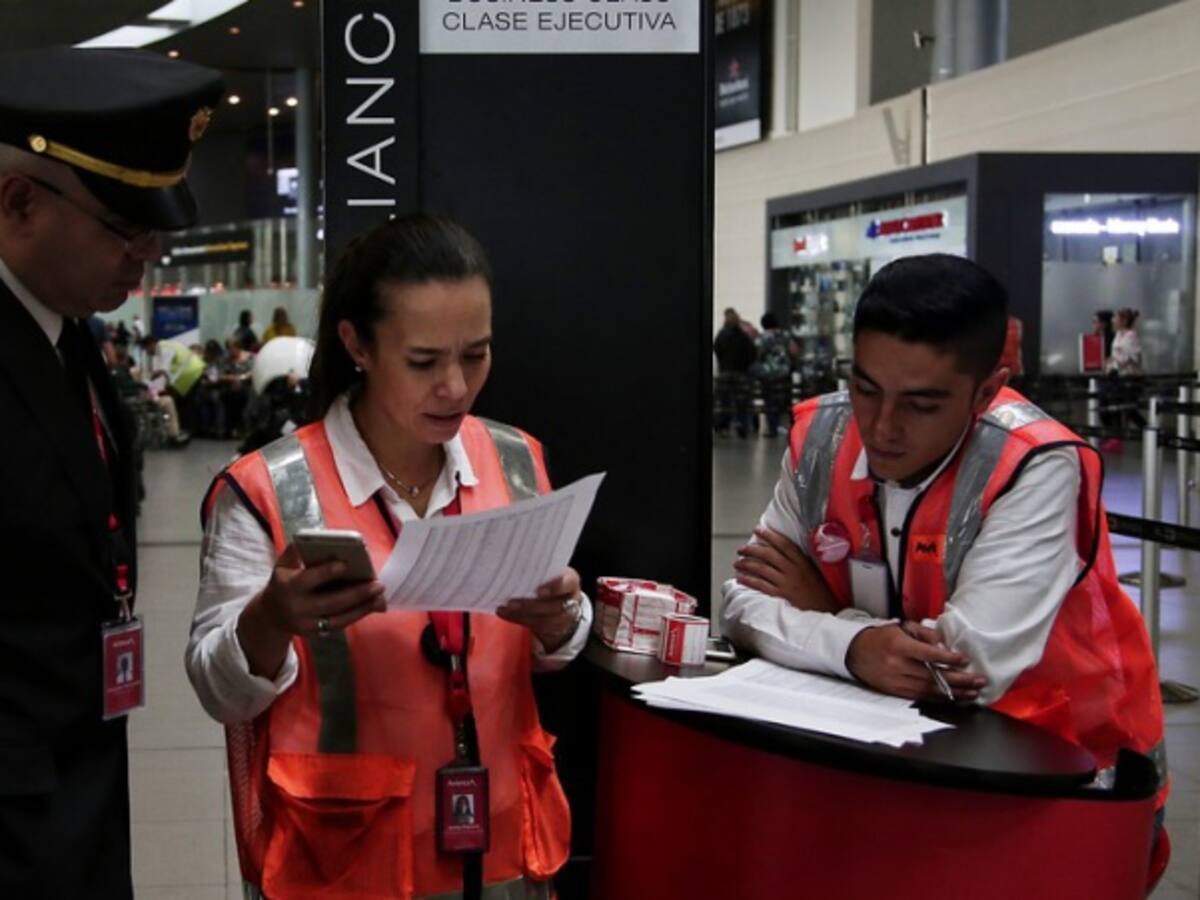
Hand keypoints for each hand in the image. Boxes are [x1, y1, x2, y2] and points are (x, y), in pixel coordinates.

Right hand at [237, 545, 385, 677]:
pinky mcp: (315, 634)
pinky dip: (357, 615)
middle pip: (330, 602)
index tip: (346, 563)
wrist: (271, 616)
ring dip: (362, 608)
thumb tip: (320, 536)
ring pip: (338, 618)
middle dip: (356, 594)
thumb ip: (297, 550)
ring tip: (381, 597)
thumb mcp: (283, 564)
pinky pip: (339, 625)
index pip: (308, 579)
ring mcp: (306, 624)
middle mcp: (297, 608)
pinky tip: (373, 606)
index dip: (327, 572)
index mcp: (288, 586)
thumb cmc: (283, 582)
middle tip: (378, 584)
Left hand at [496, 567, 582, 652]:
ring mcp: (565, 616)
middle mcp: (572, 599)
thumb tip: (511, 567)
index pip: (567, 583)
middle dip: (531, 605)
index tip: (538, 590)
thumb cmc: (549, 578)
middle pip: (554, 606)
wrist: (560, 597)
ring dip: (522, 615)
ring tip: (505, 608)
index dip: (554, 588)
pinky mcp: (554, 628)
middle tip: (511, 602)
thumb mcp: (549, 571)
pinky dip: (518, 619)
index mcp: (571, 580)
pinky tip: (505, 613)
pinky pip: (537, 627)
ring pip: (546, 621)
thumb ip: (536, 571)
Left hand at [734, 526, 839, 612]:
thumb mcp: (812, 570)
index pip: (783, 544)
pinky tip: (740, 578)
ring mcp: (787, 583)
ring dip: (746, 564)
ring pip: (762, 569)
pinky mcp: (782, 596)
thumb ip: (799, 560)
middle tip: (741, 549)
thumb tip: (782, 548)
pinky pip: (761, 586)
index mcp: (802, 562)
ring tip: (737, 563)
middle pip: (768, 554)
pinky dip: (749, 581)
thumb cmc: (819, 590)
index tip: (758, 529)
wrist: (826, 610)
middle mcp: (793, 570)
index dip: (769, 535)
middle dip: (751, 549)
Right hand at [845, 623, 986, 701]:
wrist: (855, 653)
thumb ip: (924, 633)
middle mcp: (897, 666)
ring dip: (954, 692)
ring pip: (930, 690)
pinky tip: (954, 697)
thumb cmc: (881, 638)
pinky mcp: (895, 692)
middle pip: (933, 676)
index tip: (964, 660)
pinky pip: (922, 697)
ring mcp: (896, 681)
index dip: (948, 658)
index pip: (928, 655)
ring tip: (972, 692)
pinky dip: (940, 698)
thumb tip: (944, 645)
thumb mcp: (901, 627)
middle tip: (978, 680)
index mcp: (898, 646)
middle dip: (960, 680)